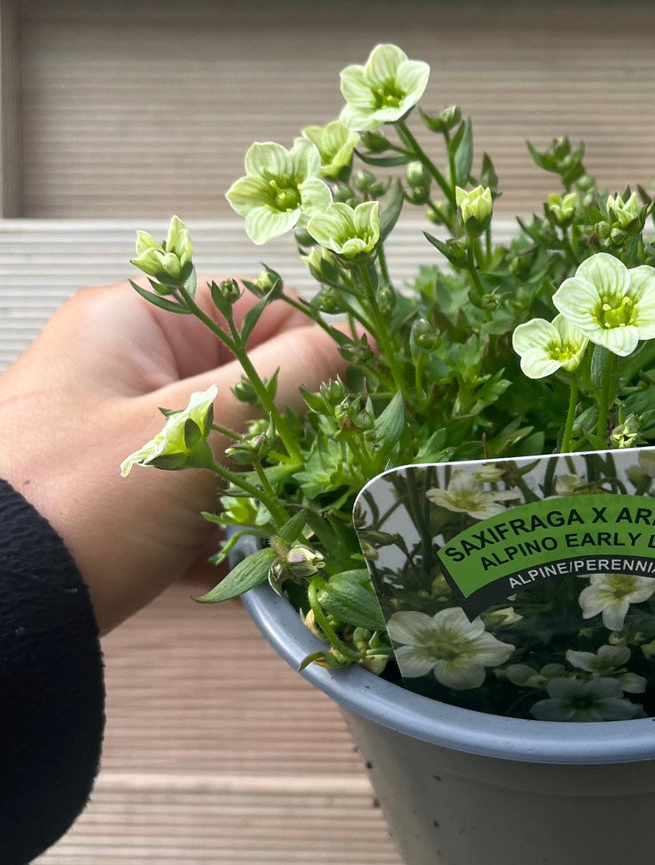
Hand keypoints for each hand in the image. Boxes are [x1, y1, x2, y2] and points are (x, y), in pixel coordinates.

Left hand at [0, 281, 344, 633]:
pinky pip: (195, 490)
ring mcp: (118, 431)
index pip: (259, 307)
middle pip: (246, 380)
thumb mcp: (197, 427)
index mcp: (135, 322)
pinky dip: (221, 521)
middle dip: (287, 432)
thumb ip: (290, 375)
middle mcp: (124, 365)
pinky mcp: (119, 491)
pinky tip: (233, 557)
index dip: (320, 348)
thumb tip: (361, 341)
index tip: (362, 400)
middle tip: (316, 473)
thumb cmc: (81, 502)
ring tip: (274, 522)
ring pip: (227, 442)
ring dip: (259, 483)